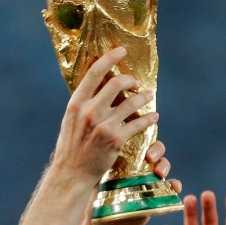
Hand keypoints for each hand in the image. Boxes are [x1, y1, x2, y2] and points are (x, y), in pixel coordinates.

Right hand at [51, 46, 158, 182]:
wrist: (72, 173)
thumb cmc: (72, 146)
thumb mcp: (71, 120)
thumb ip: (84, 102)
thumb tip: (100, 83)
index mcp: (76, 103)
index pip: (94, 73)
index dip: (110, 58)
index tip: (122, 50)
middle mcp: (89, 111)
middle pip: (117, 83)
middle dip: (131, 80)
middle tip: (137, 83)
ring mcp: (103, 126)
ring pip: (132, 102)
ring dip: (144, 97)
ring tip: (149, 96)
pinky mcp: (116, 140)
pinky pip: (138, 124)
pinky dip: (149, 118)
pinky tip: (154, 117)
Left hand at [92, 140, 182, 224]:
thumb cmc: (97, 200)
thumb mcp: (95, 178)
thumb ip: (98, 162)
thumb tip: (95, 144)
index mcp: (127, 157)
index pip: (139, 139)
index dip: (143, 136)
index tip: (139, 138)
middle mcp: (141, 165)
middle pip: (155, 148)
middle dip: (156, 149)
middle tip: (149, 157)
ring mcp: (152, 178)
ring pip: (164, 164)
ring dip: (165, 165)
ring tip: (159, 173)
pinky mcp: (160, 194)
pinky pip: (172, 186)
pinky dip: (176, 184)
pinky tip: (175, 187)